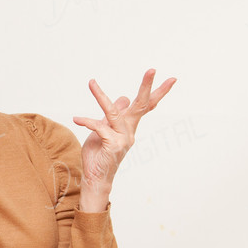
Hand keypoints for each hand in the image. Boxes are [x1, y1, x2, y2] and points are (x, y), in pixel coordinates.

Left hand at [73, 69, 175, 211]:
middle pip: (141, 106)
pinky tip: (77, 119)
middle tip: (152, 69)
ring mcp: (123, 139)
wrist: (95, 178)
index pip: (145, 106)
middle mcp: (129, 131)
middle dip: (146, 87)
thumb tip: (124, 98)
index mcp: (128, 127)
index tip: (171, 78)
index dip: (156, 92)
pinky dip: (87, 121)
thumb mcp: (104, 130)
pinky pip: (99, 127)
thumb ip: (112, 115)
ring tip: (91, 83)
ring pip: (113, 112)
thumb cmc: (99, 154)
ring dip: (101, 96)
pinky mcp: (113, 145)